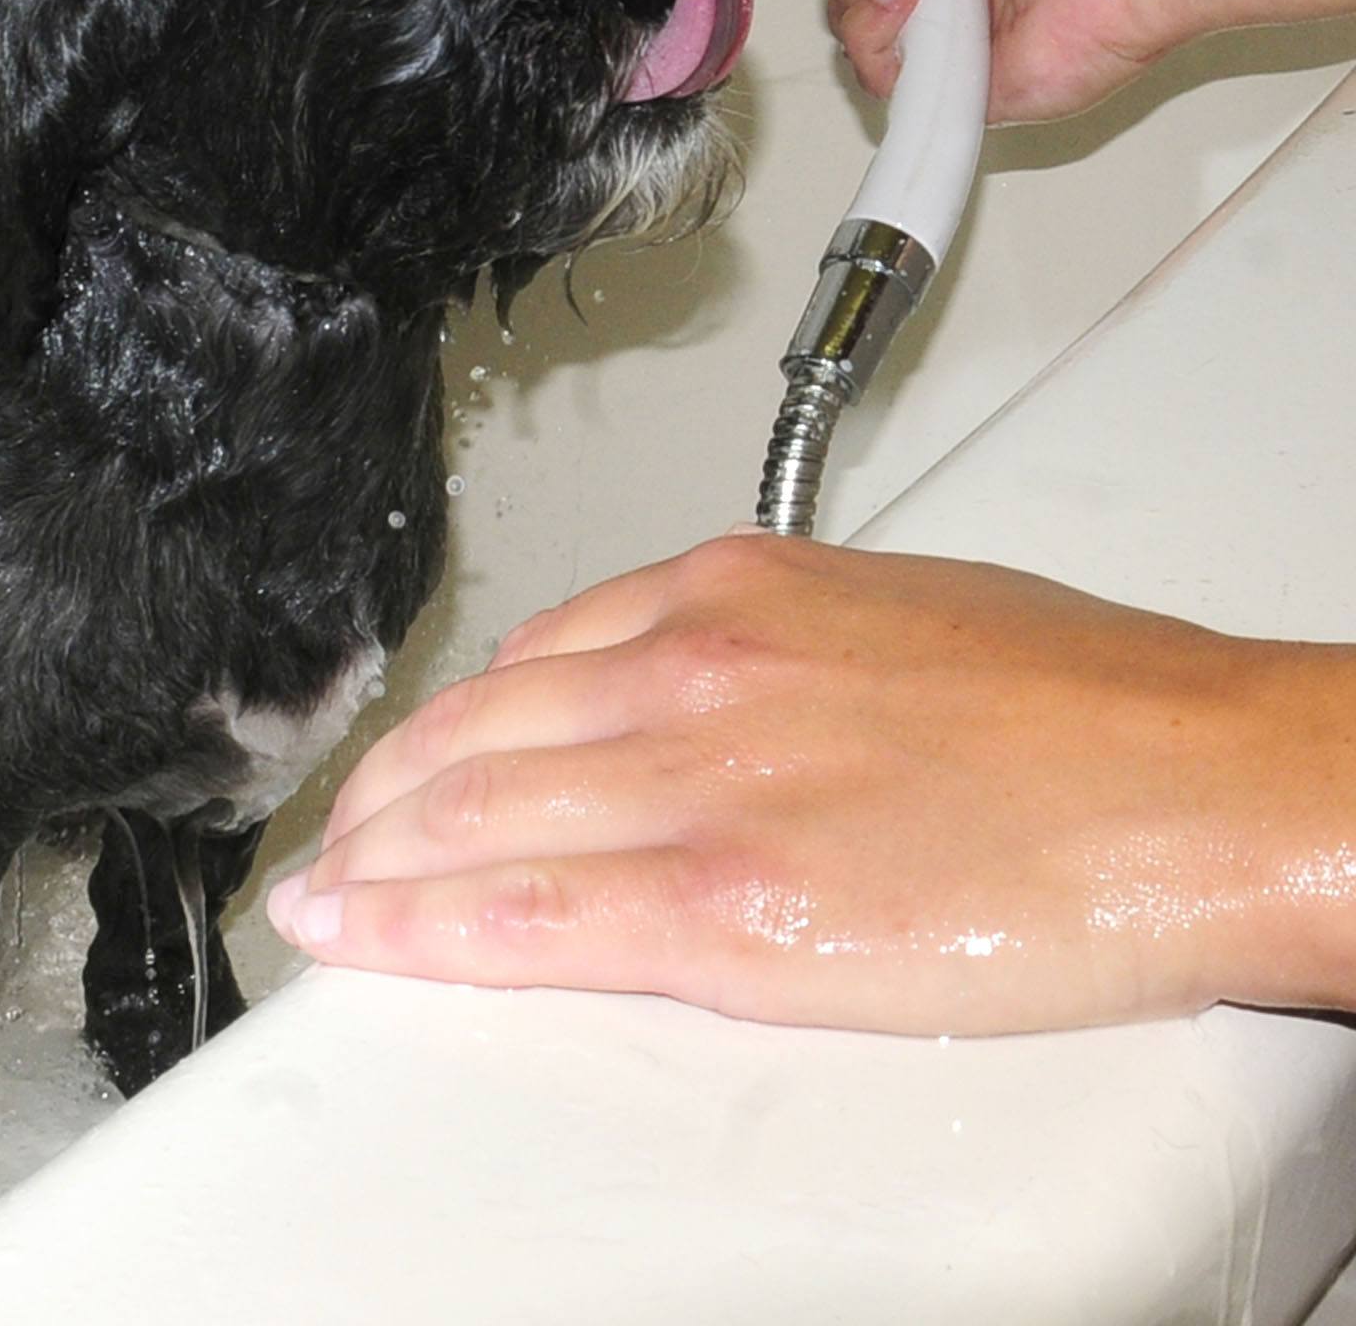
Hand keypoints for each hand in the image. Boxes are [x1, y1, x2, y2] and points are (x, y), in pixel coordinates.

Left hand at [270, 535, 1355, 1034]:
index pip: (528, 662)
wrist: (1205, 782)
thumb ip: (764, 647)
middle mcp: (688, 673)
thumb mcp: (890, 614)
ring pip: (473, 816)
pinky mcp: (730, 902)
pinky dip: (423, 925)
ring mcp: (699, 784)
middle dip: (382, 796)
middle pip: (473, 735)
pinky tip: (365, 934)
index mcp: (727, 596)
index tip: (410, 764)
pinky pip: (528, 913)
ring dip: (374, 859)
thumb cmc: (1086, 704)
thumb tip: (676, 680)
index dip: (446, 726)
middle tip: (335, 839)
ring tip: (325, 896)